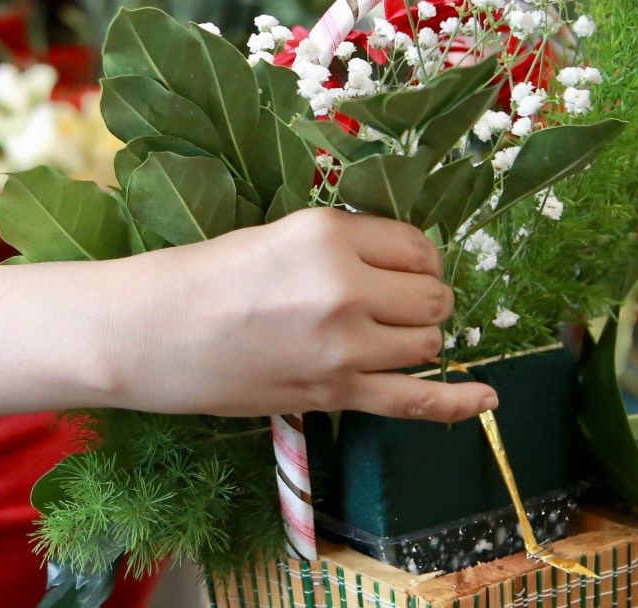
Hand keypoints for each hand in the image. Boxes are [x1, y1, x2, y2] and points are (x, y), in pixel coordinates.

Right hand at [109, 207, 496, 423]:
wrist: (150, 332)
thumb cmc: (202, 276)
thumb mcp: (275, 234)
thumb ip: (339, 244)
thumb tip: (400, 261)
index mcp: (327, 234)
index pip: (415, 245)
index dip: (414, 258)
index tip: (398, 266)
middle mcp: (345, 286)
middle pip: (431, 296)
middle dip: (421, 298)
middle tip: (389, 300)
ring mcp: (344, 346)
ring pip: (427, 343)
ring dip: (417, 339)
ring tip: (384, 334)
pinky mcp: (335, 394)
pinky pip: (416, 402)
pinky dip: (459, 403)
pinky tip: (486, 399)